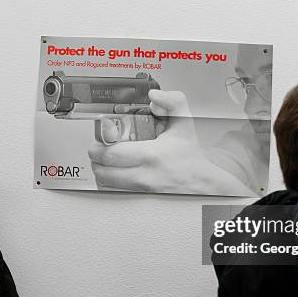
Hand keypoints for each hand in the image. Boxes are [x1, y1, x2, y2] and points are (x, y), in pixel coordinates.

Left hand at [88, 90, 250, 193]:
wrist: (202, 183)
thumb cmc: (189, 156)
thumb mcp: (184, 123)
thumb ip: (172, 101)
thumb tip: (154, 95)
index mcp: (152, 155)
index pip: (111, 154)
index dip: (97, 148)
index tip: (97, 142)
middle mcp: (144, 176)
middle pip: (103, 172)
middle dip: (96, 160)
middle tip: (97, 151)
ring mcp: (142, 191)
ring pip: (107, 186)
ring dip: (101, 173)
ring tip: (105, 163)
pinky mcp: (141, 200)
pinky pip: (116, 194)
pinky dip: (110, 185)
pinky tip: (115, 175)